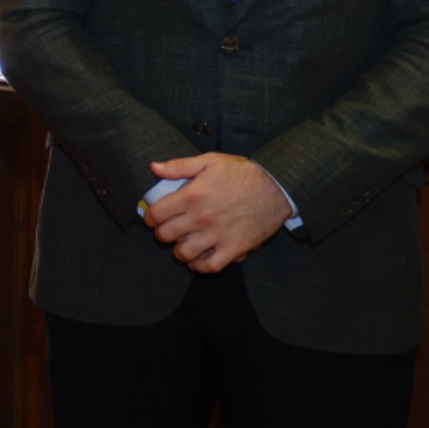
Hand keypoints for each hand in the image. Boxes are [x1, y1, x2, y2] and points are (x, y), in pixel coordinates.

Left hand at [142, 153, 292, 273]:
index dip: (150, 217)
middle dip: (162, 233)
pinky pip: (210, 266)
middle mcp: (202, 217)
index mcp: (192, 195)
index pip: (156, 214)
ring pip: (184, 254)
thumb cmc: (243, 173)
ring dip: (179, 251)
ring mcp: (218, 235)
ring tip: (183, 244)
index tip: (153, 217)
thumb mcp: (210, 161)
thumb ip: (179, 166)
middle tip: (168, 230)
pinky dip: (200, 266)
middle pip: (166, 235)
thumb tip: (154, 167)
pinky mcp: (235, 247)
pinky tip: (198, 259)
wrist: (278, 187)